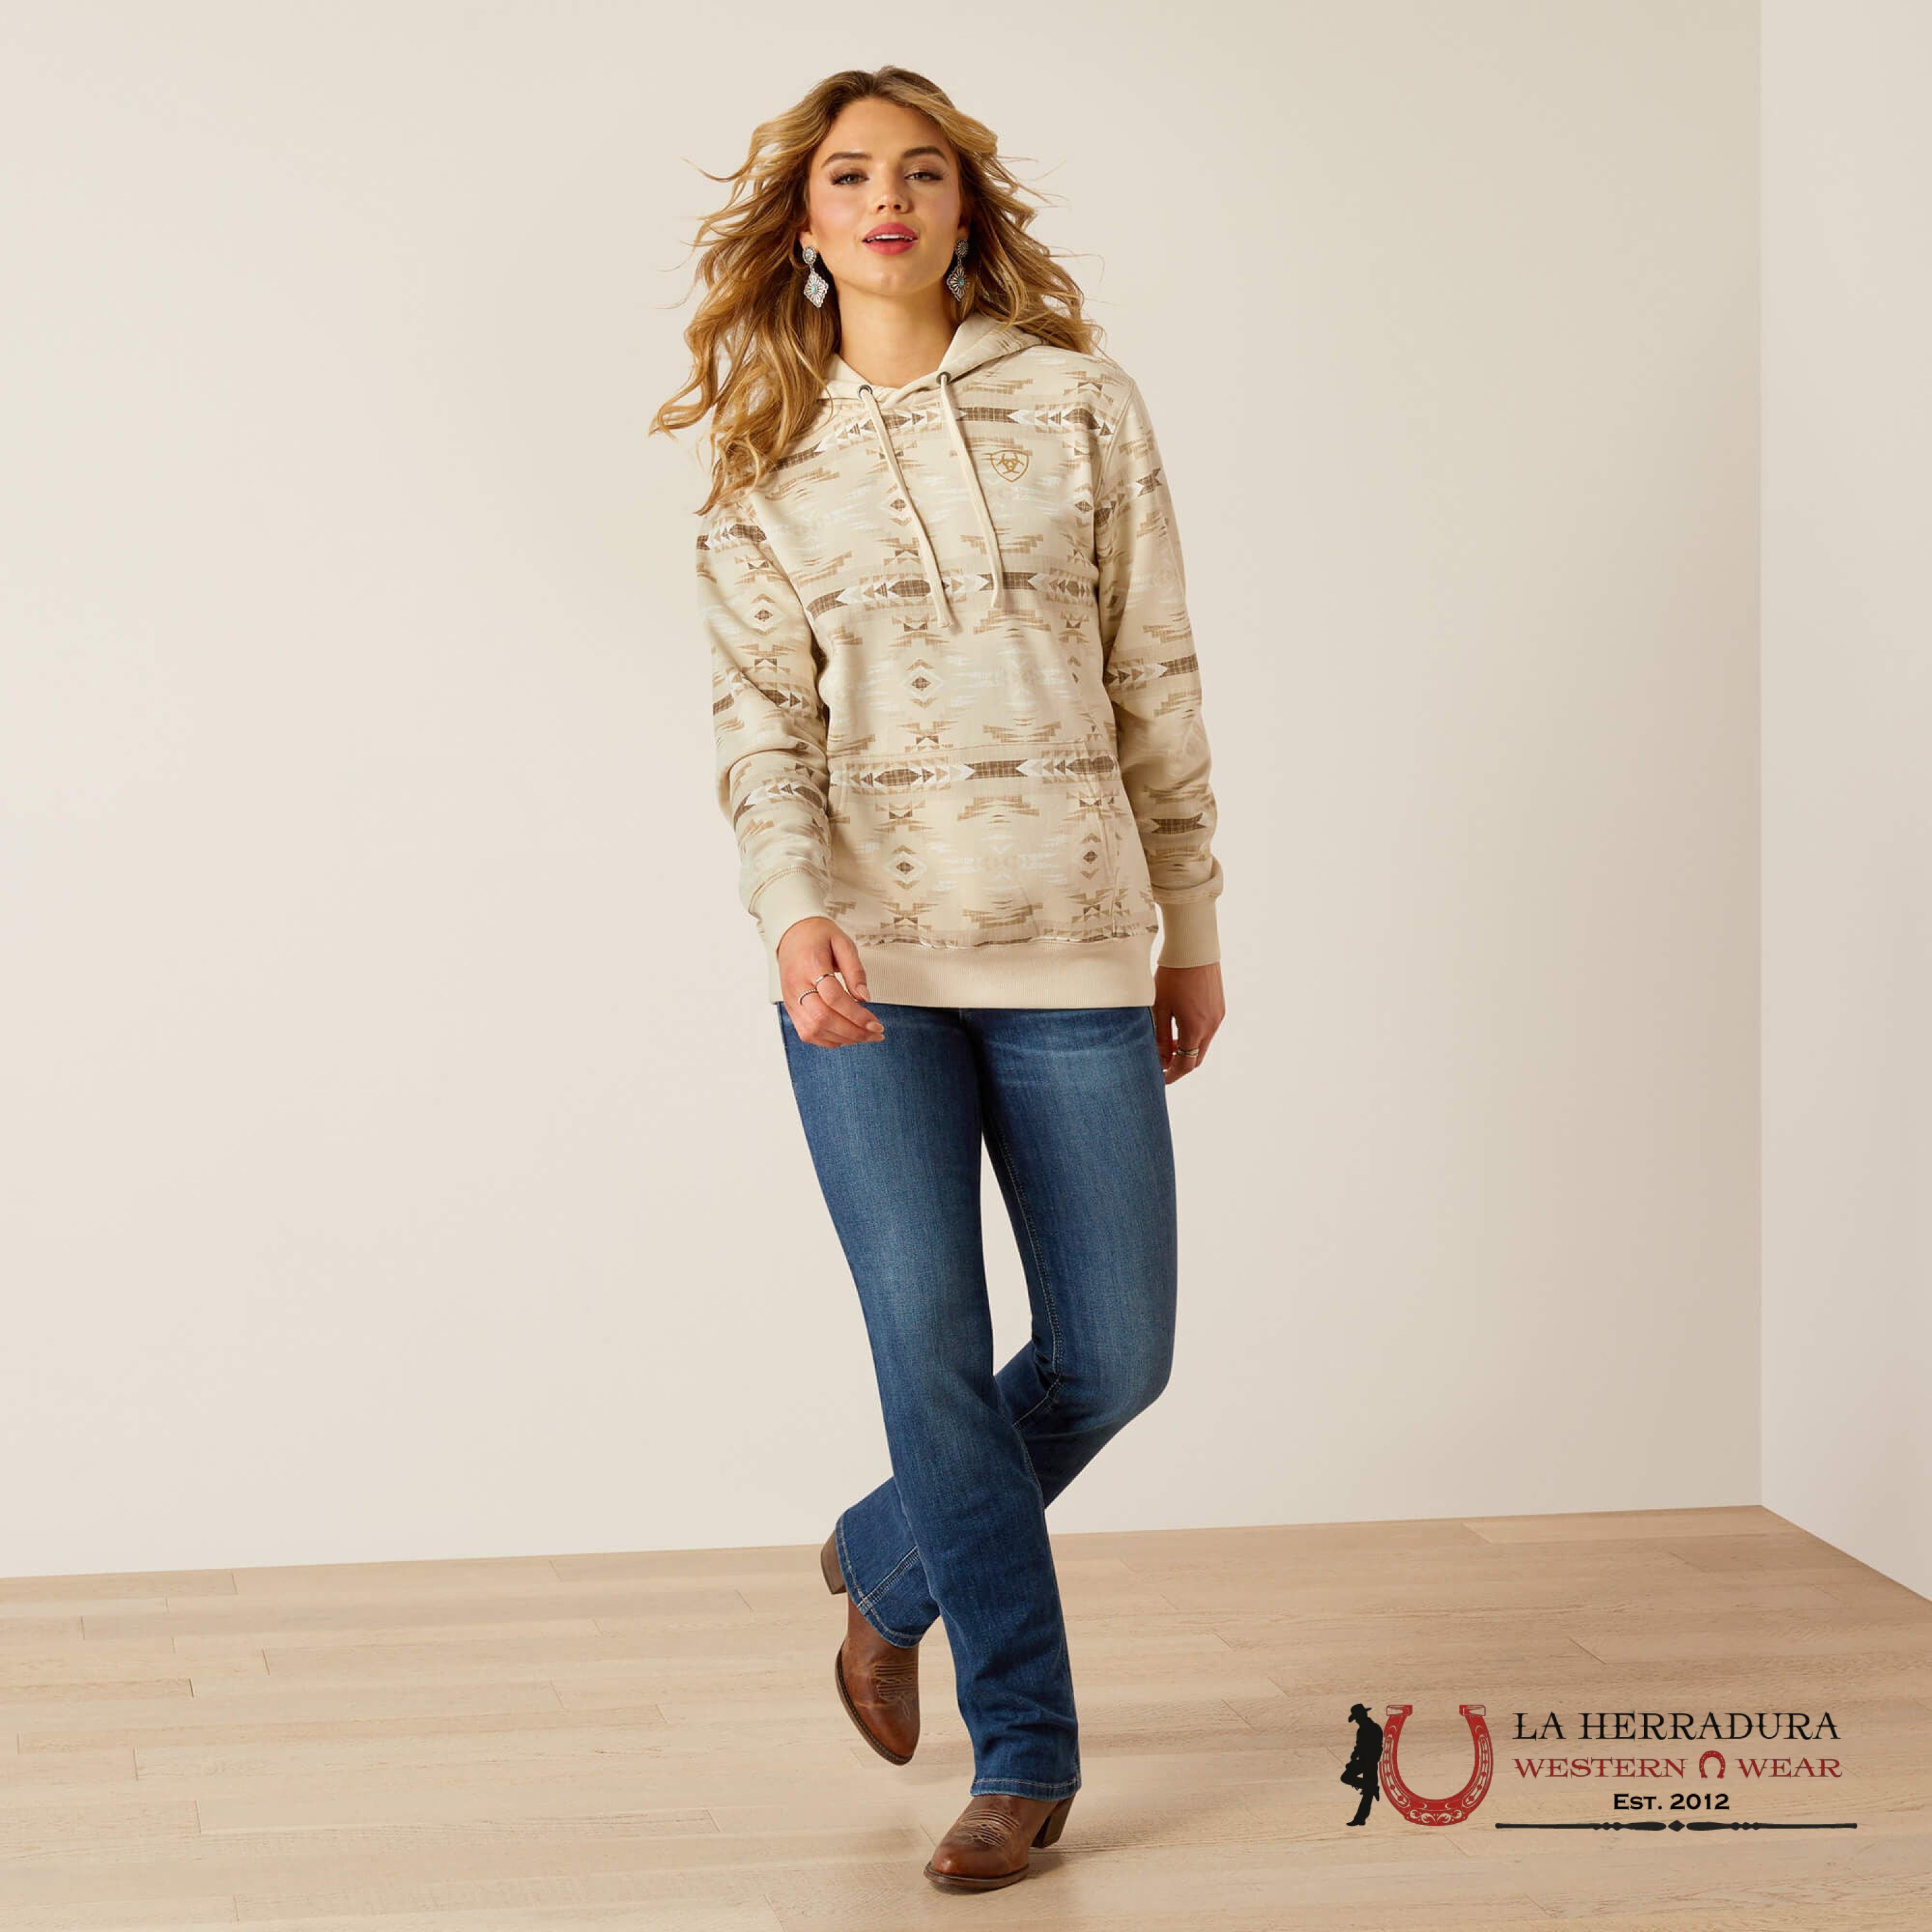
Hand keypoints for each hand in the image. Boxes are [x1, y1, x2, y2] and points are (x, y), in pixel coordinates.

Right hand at [777, 917, 885, 1046]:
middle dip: (853, 1032)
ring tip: (864, 1036)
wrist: (792, 933)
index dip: (857, 1015)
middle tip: (875, 1034)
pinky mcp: (791, 1008)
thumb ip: (855, 970)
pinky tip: (845, 1036)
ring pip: (814, 1030)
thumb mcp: (843, 943)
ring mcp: (791, 999)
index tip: (876, 1024)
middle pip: (823, 1018)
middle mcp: (797, 985)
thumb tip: (865, 997)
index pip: (833, 997)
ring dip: (843, 1038)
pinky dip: (828, 1040)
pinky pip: (807, 1033)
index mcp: (810, 965)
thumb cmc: (817, 936)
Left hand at [1153, 961, 1222, 1083]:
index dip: (1172, 1075)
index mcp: (1195, 1030)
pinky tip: (1180, 1025)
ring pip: (1203, 1044)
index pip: (1185, 1065)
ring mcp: (1218, 1017)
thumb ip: (1160, 1036)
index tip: (1160, 1079)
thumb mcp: (1159, 1007)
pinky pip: (1209, 1030)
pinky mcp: (1220, 1007)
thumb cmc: (1172, 976)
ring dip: (1187, 1048)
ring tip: (1167, 1041)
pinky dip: (1195, 1035)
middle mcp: (1211, 1027)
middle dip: (1179, 1064)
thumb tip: (1161, 1059)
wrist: (1194, 949)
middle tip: (1162, 1061)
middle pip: (1196, 1058)